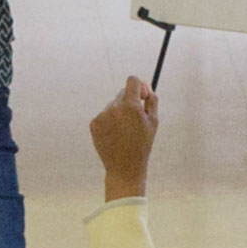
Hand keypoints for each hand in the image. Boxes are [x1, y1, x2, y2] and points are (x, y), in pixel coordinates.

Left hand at [89, 78, 158, 196]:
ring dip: (120, 112)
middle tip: (135, 117)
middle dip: (130, 101)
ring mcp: (102, 115)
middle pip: (122, 93)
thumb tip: (146, 84)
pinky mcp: (94, 123)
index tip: (141, 95)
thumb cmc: (142, 144)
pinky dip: (110, 121)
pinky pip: (104, 115)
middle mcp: (114, 107)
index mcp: (131, 105)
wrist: (124, 166)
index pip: (132, 81)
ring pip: (113, 105)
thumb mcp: (153, 121)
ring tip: (125, 131)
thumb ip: (151, 99)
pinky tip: (115, 135)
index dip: (139, 86)